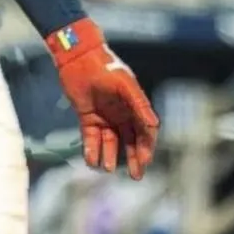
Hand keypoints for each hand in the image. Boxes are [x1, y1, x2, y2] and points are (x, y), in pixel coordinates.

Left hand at [45, 17, 159, 180]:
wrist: (80, 57)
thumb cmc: (106, 68)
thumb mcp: (125, 85)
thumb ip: (139, 105)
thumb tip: (154, 126)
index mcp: (134, 106)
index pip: (145, 132)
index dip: (146, 147)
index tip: (144, 161)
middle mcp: (121, 114)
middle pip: (130, 141)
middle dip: (134, 158)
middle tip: (136, 175)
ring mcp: (104, 116)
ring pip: (110, 142)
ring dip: (109, 155)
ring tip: (106, 168)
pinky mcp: (87, 116)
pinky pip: (91, 137)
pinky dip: (91, 149)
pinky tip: (91, 160)